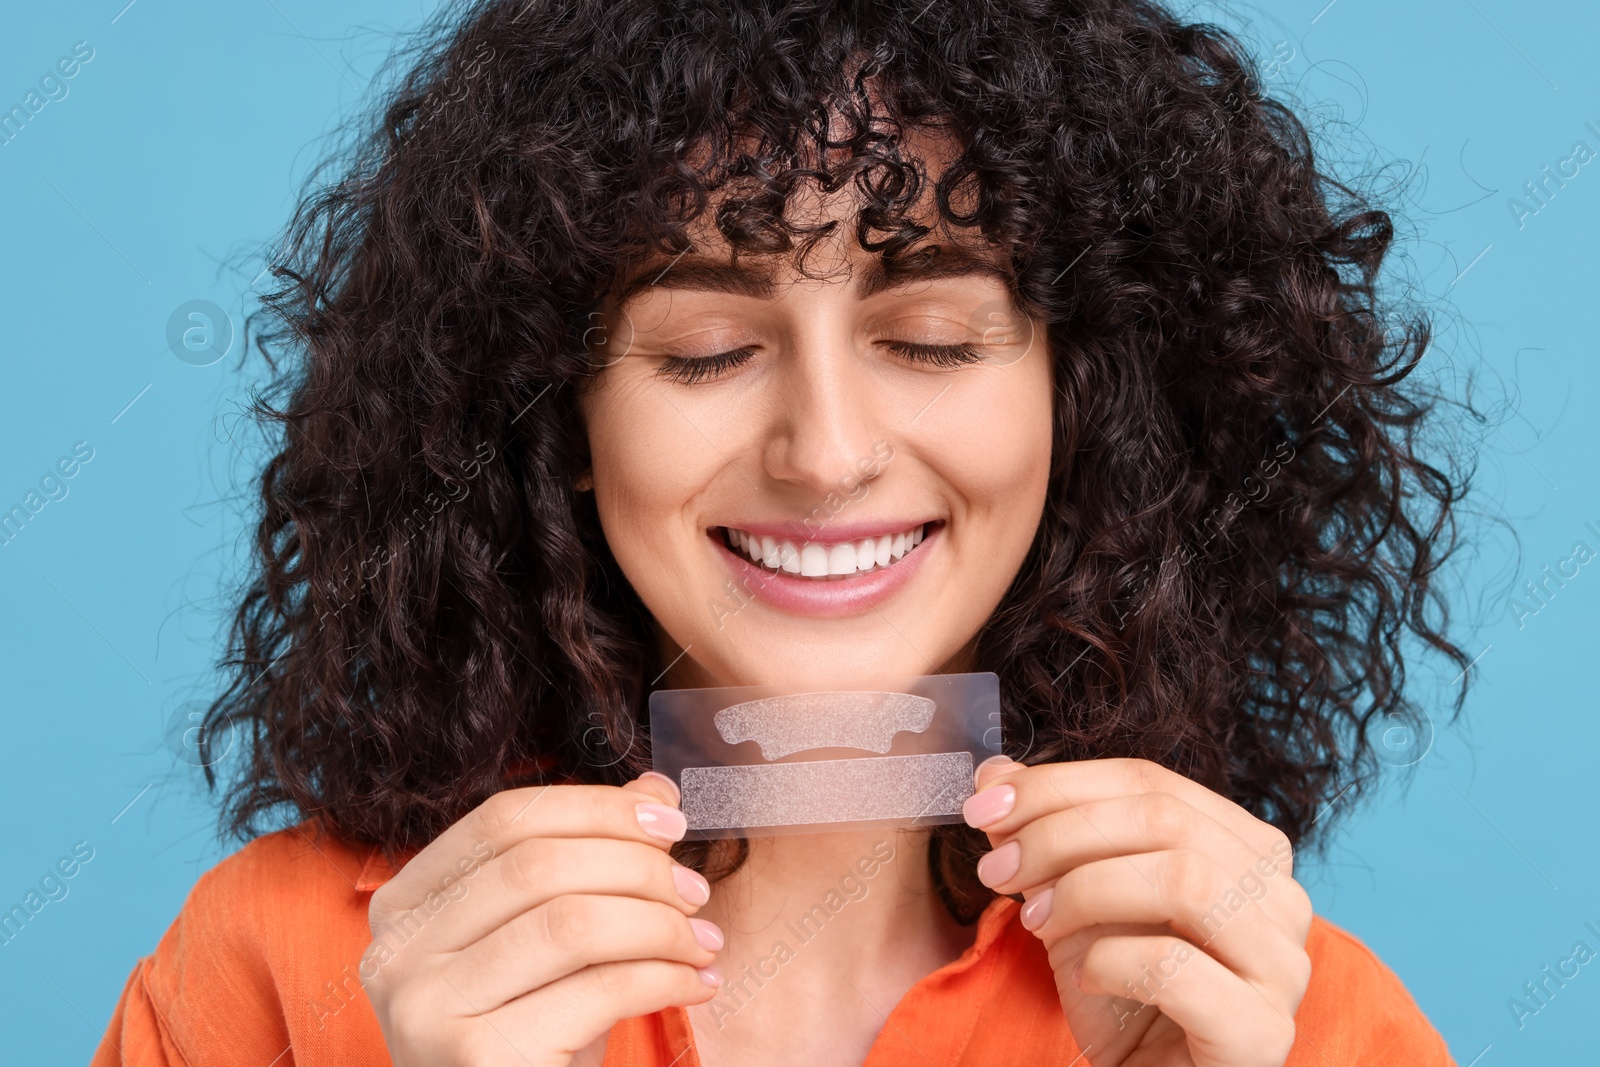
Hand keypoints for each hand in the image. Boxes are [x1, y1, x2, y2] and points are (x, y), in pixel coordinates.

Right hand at [363, 773, 723, 1066]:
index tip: (668, 822)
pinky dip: (663, 978)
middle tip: (695, 891)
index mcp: (405, 906)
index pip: (501, 820)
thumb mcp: (553, 941)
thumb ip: (591, 858)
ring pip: (571, 923)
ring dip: (658, 924)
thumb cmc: (533, 1034)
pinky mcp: (478, 1059)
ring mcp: (429, 1009)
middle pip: (539, 866)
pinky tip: (694, 983)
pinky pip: (597, 990)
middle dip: (637, 867)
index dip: (594, 809)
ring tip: (703, 941)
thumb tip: (655, 791)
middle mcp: (399, 954)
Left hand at [961, 757, 1312, 1066]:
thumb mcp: (1074, 899)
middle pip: (1166, 820)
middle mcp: (1280, 898)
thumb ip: (1045, 833)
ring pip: (1185, 881)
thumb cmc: (1120, 993)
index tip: (983, 804)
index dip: (1059, 785)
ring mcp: (1281, 967)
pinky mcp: (1261, 1032)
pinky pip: (1178, 969)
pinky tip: (1084, 977)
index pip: (1151, 781)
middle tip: (997, 867)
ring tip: (1034, 920)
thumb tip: (995, 773)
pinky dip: (1112, 961)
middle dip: (1061, 834)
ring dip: (1085, 890)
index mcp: (1248, 848)